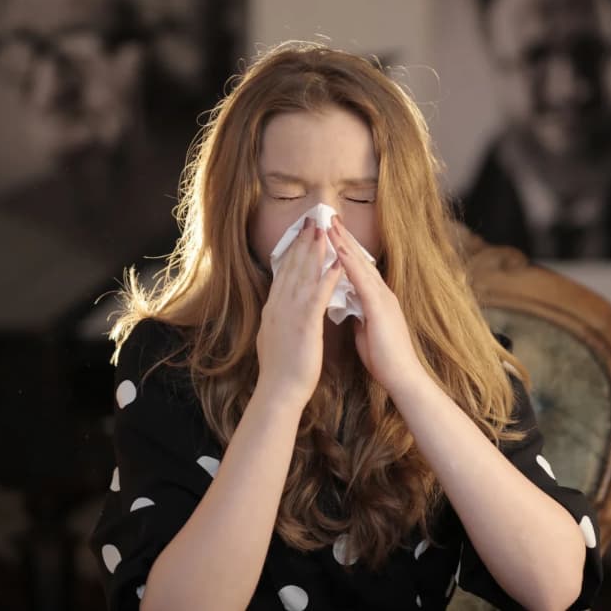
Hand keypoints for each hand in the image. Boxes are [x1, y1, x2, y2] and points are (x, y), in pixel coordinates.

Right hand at [255, 218, 344, 407]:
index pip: (284, 273)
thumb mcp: (275, 337)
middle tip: (312, 220)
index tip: (302, 234)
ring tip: (324, 230)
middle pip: (292, 267)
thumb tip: (279, 310)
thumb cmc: (280, 370)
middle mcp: (279, 306)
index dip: (293, 252)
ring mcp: (290, 313)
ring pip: (303, 275)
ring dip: (315, 251)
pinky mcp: (304, 323)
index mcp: (274, 309)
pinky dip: (327, 276)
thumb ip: (279, 320)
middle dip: (304, 242)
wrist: (279, 390)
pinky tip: (336, 262)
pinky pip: (317, 295)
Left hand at [328, 215, 425, 394]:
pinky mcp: (380, 307)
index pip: (358, 268)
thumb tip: (348, 303)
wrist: (402, 376)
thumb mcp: (367, 329)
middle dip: (343, 238)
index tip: (331, 233)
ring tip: (329, 224)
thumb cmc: (385, 358)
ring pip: (361, 264)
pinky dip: (349, 264)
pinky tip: (338, 250)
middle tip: (328, 216)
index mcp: (377, 298)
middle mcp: (382, 293)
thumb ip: (359, 313)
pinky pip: (362, 281)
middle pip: (360, 259)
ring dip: (344, 243)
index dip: (345, 249)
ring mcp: (383, 298)